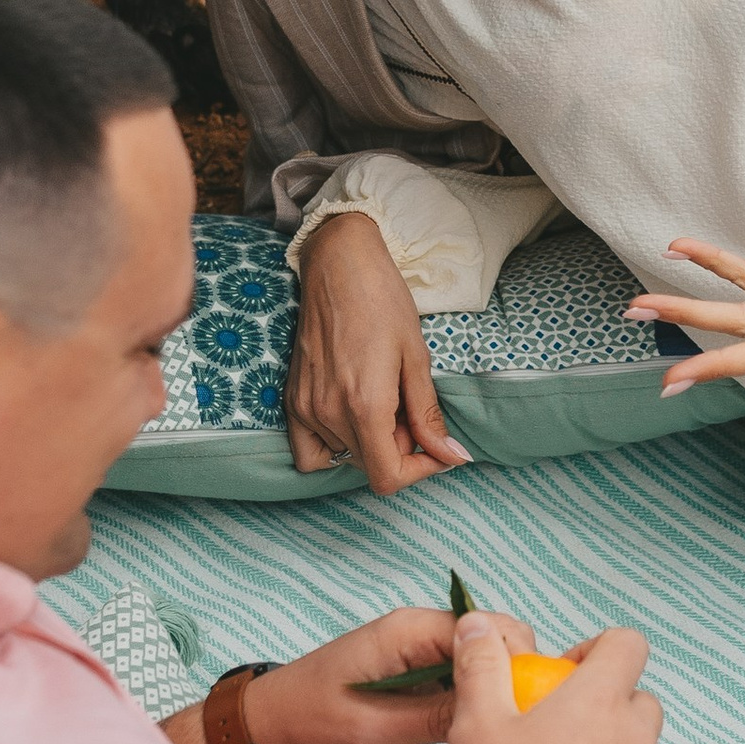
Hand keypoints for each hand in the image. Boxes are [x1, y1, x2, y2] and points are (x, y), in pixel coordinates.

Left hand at [239, 606, 522, 743]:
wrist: (264, 729)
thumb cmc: (309, 723)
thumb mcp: (376, 730)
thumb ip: (437, 717)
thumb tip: (494, 710)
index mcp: (409, 631)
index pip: (489, 628)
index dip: (517, 661)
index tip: (529, 704)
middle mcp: (418, 632)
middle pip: (491, 641)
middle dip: (511, 674)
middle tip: (515, 722)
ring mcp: (416, 653)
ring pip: (477, 662)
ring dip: (491, 690)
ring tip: (499, 730)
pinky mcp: (413, 676)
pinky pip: (457, 680)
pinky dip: (471, 701)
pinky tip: (475, 731)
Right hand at [286, 212, 472, 494]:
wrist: (338, 266)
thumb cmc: (383, 302)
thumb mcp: (417, 358)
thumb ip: (428, 415)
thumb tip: (452, 456)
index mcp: (365, 406)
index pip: (388, 477)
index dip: (420, 471)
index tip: (436, 449)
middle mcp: (330, 413)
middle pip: (369, 466)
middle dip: (399, 450)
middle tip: (409, 408)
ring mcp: (306, 408)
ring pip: (344, 456)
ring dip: (370, 442)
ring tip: (382, 401)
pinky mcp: (292, 399)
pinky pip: (309, 451)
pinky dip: (333, 446)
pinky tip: (350, 416)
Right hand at [448, 610, 658, 743]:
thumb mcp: (478, 722)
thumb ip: (480, 666)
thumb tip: (476, 623)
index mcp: (602, 699)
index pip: (629, 643)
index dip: (598, 649)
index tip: (563, 675)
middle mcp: (636, 736)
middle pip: (639, 698)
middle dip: (607, 704)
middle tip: (558, 729)